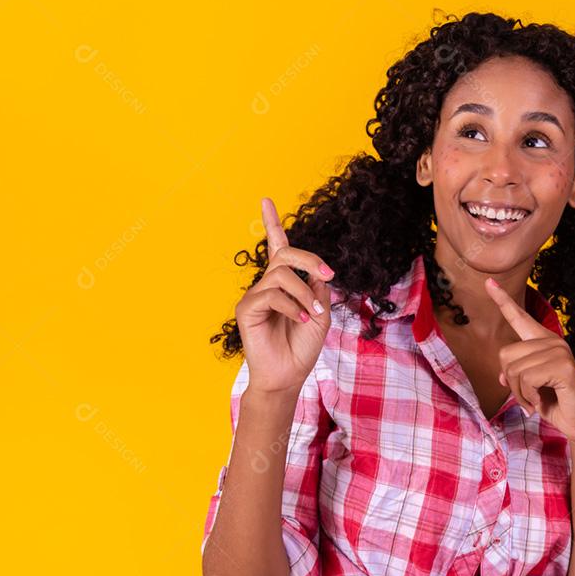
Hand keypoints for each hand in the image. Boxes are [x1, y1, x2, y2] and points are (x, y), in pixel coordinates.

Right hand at [234, 197, 335, 394]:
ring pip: (281, 276)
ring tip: (314, 314)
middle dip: (309, 260)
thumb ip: (317, 287)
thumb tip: (315, 270)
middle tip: (328, 275)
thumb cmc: (303, 347)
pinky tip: (301, 320)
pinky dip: (292, 306)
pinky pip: (272, 295)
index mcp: (284, 284)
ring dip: (304, 293)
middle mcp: (266, 286)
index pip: (277, 247)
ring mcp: (254, 297)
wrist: (289, 375)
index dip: (271, 223)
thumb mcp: (320, 313)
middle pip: (284, 255)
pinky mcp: (246, 310)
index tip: (265, 200)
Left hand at [484, 277, 574, 443]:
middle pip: (505, 354)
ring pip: (514, 369)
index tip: (488, 282)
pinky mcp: (563, 365)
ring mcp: (559, 351)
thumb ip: (515, 375)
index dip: (502, 300)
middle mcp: (552, 341)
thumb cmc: (555, 404)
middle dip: (511, 383)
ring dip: (520, 393)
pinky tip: (540, 403)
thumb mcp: (528, 388)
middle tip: (527, 397)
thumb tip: (503, 376)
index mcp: (543, 342)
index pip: (519, 317)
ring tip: (534, 401)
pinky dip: (528, 396)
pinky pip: (527, 379)